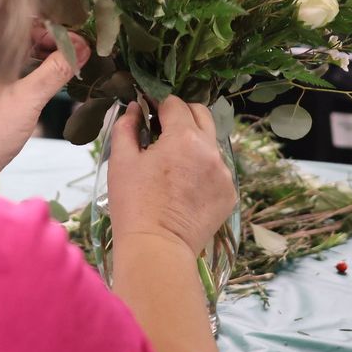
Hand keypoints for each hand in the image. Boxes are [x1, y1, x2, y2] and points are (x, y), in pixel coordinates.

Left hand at [0, 26, 89, 187]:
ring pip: (14, 48)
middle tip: (74, 54)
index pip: (21, 17)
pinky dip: (29, 65)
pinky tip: (45, 75)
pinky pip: (8, 63)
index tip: (75, 42)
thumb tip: (82, 48)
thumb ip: (56, 71)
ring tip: (64, 64)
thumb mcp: (27, 100)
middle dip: (49, 39)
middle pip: (18, 30)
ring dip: (41, 52)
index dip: (51, 26)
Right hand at [107, 98, 236, 256]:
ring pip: (210, 143)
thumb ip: (127, 127)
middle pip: (201, 114)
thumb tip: (134, 108)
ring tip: (173, 164)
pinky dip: (203, 169)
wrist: (157, 248)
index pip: (176, 104)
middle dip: (182, 114)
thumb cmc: (133, 204)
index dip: (159, 104)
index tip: (149, 112)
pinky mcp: (229, 193)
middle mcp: (210, 149)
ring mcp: (224, 172)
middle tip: (163, 129)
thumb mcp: (121, 161)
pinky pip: (217, 170)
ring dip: (194, 143)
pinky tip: (186, 186)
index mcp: (184, 137)